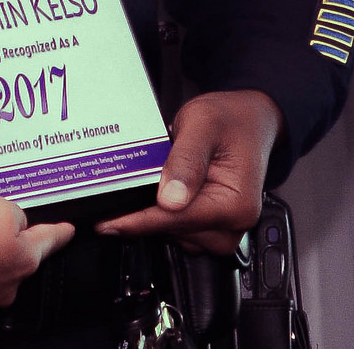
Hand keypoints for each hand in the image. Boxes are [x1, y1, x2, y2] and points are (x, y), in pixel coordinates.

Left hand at [95, 89, 281, 254]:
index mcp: (235, 204)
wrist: (247, 120)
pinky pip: (180, 229)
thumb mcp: (202, 125)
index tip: (107, 222)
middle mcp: (234, 223)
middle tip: (114, 192)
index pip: (176, 219)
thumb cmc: (229, 120)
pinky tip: (154, 193)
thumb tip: (169, 199)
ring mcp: (225, 228)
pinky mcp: (213, 226)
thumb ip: (185, 161)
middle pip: (174, 231)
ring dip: (153, 215)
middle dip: (143, 214)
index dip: (138, 220)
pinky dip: (163, 214)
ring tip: (141, 185)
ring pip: (175, 234)